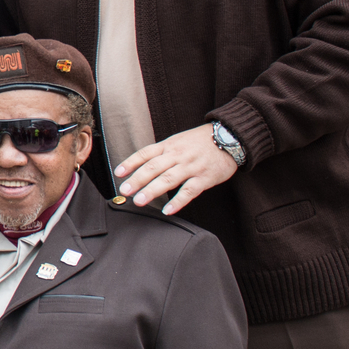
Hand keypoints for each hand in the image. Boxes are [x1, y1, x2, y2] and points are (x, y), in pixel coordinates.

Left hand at [115, 127, 240, 215]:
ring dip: (152, 191)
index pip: (145, 153)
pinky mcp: (205, 178)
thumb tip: (142, 165)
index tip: (118, 173)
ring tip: (139, 201)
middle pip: (153, 167)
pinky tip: (168, 210)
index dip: (131, 162)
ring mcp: (191, 166)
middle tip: (124, 191)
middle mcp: (178, 155)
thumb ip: (162, 152)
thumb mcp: (178, 140)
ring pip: (168, 179)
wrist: (230, 138)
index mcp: (169, 145)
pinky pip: (189, 191)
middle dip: (137, 180)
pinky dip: (178, 201)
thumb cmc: (200, 142)